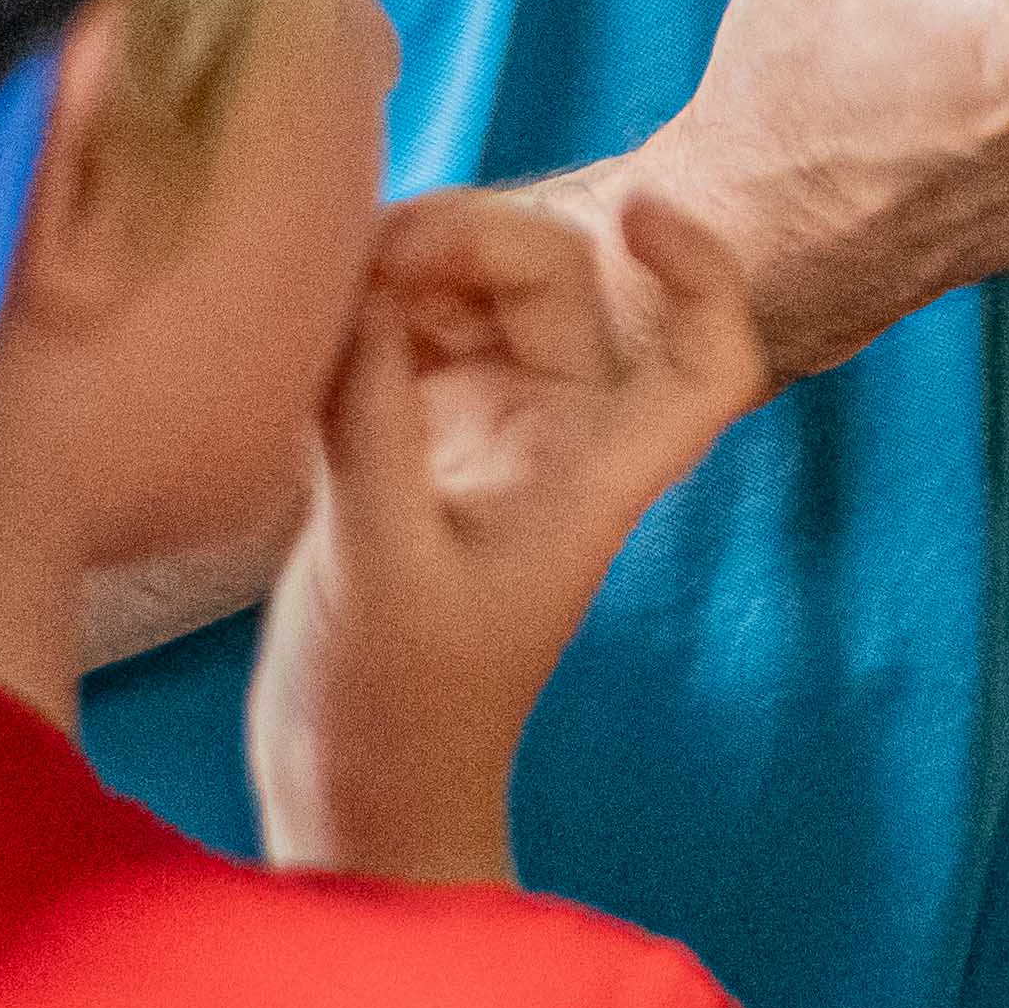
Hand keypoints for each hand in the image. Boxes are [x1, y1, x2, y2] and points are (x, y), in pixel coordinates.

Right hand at [246, 188, 766, 883]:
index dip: (700, 270)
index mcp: (593, 474)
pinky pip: (394, 332)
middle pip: (554, 281)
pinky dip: (357, 310)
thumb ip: (372, 422)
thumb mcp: (380, 565)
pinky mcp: (404, 445)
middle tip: (366, 252)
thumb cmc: (396, 716)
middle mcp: (551, 439)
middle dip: (472, 239)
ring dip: (403, 266)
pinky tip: (303, 324)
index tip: (636, 209)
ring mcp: (478, 436)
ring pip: (467, 292)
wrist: (351, 798)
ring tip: (320, 288)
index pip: (705, 360)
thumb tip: (356, 286)